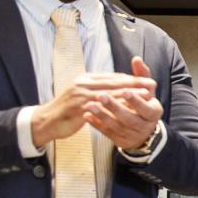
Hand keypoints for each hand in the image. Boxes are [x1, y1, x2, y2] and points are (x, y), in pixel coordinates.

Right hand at [30, 60, 155, 148]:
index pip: (112, 77)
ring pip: (110, 92)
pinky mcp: (79, 107)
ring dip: (130, 92)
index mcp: (85, 79)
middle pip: (114, 81)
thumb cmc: (66, 110)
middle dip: (134, 82)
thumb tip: (114, 88)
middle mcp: (83, 83)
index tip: (146, 79)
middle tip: (151, 84)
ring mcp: (80, 94)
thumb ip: (96, 90)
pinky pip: (102, 105)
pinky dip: (117, 105)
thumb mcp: (82, 96)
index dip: (130, 78)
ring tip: (146, 94)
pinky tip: (129, 108)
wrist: (46, 121)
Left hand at [79, 57, 163, 149]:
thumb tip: (136, 59)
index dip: (135, 100)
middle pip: (130, 118)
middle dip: (115, 107)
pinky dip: (97, 125)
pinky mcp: (122, 141)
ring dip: (102, 116)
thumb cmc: (142, 104)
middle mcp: (146, 126)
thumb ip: (141, 75)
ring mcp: (134, 136)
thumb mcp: (147, 90)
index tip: (124, 90)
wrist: (142, 129)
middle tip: (101, 96)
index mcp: (154, 113)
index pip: (146, 108)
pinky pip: (108, 134)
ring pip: (117, 127)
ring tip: (89, 105)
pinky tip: (87, 116)